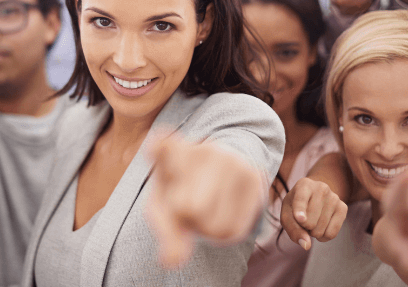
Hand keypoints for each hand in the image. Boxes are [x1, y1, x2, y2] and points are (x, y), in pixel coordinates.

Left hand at [147, 137, 264, 267]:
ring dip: (206, 228)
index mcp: (171, 153)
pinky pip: (233, 229)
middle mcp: (204, 150)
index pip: (162, 147)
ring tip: (208, 206)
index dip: (158, 148)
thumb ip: (163, 231)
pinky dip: (224, 234)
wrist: (230, 168)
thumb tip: (172, 261)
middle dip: (185, 217)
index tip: (155, 145)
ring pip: (212, 224)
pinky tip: (224, 211)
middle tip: (189, 203)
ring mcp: (231, 159)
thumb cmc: (186, 190)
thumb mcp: (165, 206)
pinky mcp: (253, 176)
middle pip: (187, 208)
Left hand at [279, 177, 347, 249]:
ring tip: (313, 221)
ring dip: (313, 232)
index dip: (300, 211)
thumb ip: (293, 229)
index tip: (300, 219)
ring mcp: (334, 197)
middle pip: (310, 222)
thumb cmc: (296, 206)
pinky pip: (332, 233)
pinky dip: (324, 237)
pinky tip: (321, 227)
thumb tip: (306, 245)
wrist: (313, 196)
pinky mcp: (343, 207)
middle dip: (304, 228)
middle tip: (304, 220)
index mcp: (303, 185)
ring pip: (321, 229)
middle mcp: (321, 188)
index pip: (301, 200)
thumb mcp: (287, 215)